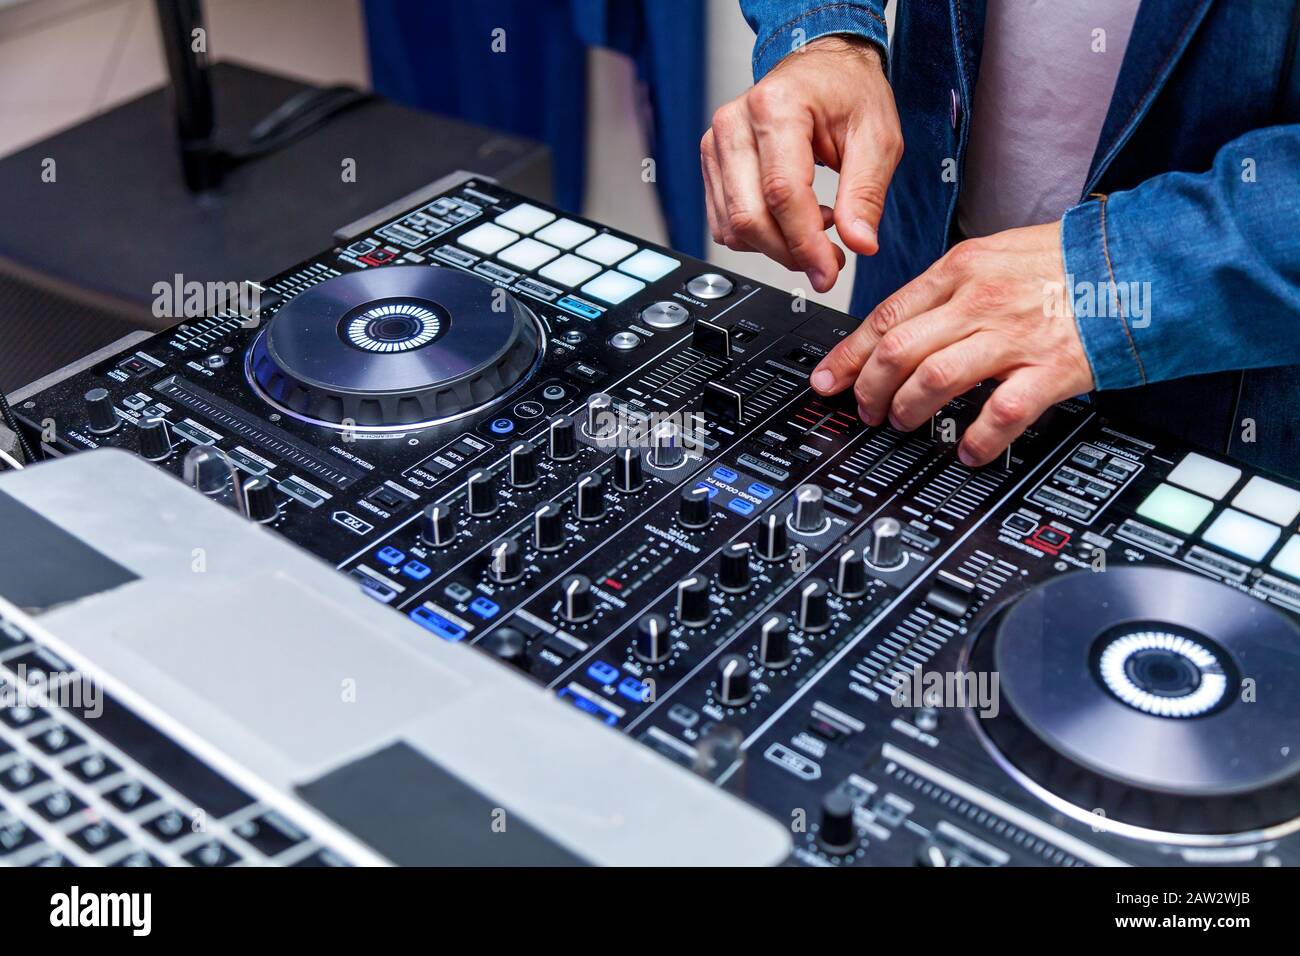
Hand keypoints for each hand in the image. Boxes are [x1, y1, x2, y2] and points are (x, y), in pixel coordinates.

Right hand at [700, 35, 901, 292]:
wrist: (822, 67)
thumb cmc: (849, 92)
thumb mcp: (878, 138)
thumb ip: (866, 194)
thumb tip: (859, 244)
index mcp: (776, 107)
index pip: (782, 193)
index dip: (805, 243)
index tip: (829, 272)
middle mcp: (735, 124)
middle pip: (749, 217)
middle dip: (790, 253)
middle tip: (828, 261)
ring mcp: (716, 145)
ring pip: (733, 227)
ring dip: (775, 246)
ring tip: (816, 226)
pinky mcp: (712, 164)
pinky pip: (724, 223)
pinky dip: (758, 236)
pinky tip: (790, 218)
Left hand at [809, 222, 1095, 465]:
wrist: (1142, 263)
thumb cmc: (1070, 263)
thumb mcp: (997, 254)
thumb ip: (951, 288)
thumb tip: (905, 324)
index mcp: (962, 269)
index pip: (887, 316)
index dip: (849, 355)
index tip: (828, 381)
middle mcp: (981, 301)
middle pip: (898, 350)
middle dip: (870, 388)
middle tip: (866, 410)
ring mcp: (1014, 336)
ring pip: (933, 378)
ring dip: (908, 409)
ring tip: (904, 424)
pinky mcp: (1050, 369)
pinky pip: (1000, 412)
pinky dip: (977, 438)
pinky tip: (967, 449)